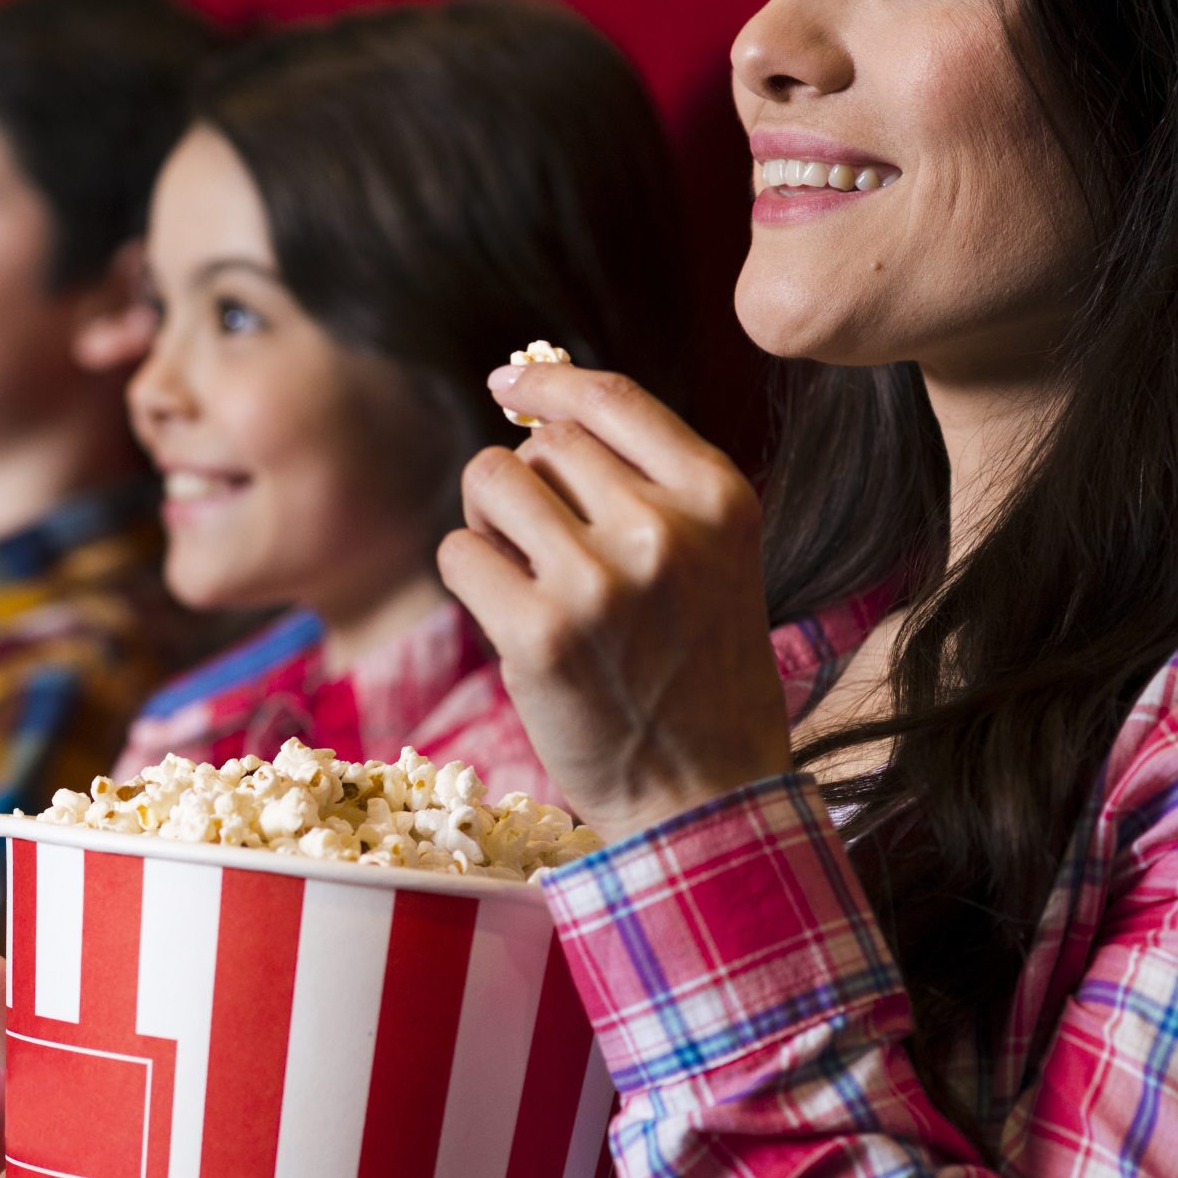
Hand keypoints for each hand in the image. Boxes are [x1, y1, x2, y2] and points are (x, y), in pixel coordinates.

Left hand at [438, 362, 792, 843]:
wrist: (705, 795)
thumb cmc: (698, 671)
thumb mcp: (713, 557)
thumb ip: (647, 482)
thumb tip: (532, 396)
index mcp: (719, 499)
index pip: (613, 399)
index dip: (548, 382)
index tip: (508, 383)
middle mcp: (664, 531)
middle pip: (543, 442)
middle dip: (521, 476)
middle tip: (532, 535)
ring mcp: (599, 584)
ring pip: (490, 481)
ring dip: (486, 518)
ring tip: (517, 569)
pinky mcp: (538, 636)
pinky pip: (458, 553)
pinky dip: (467, 574)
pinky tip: (504, 613)